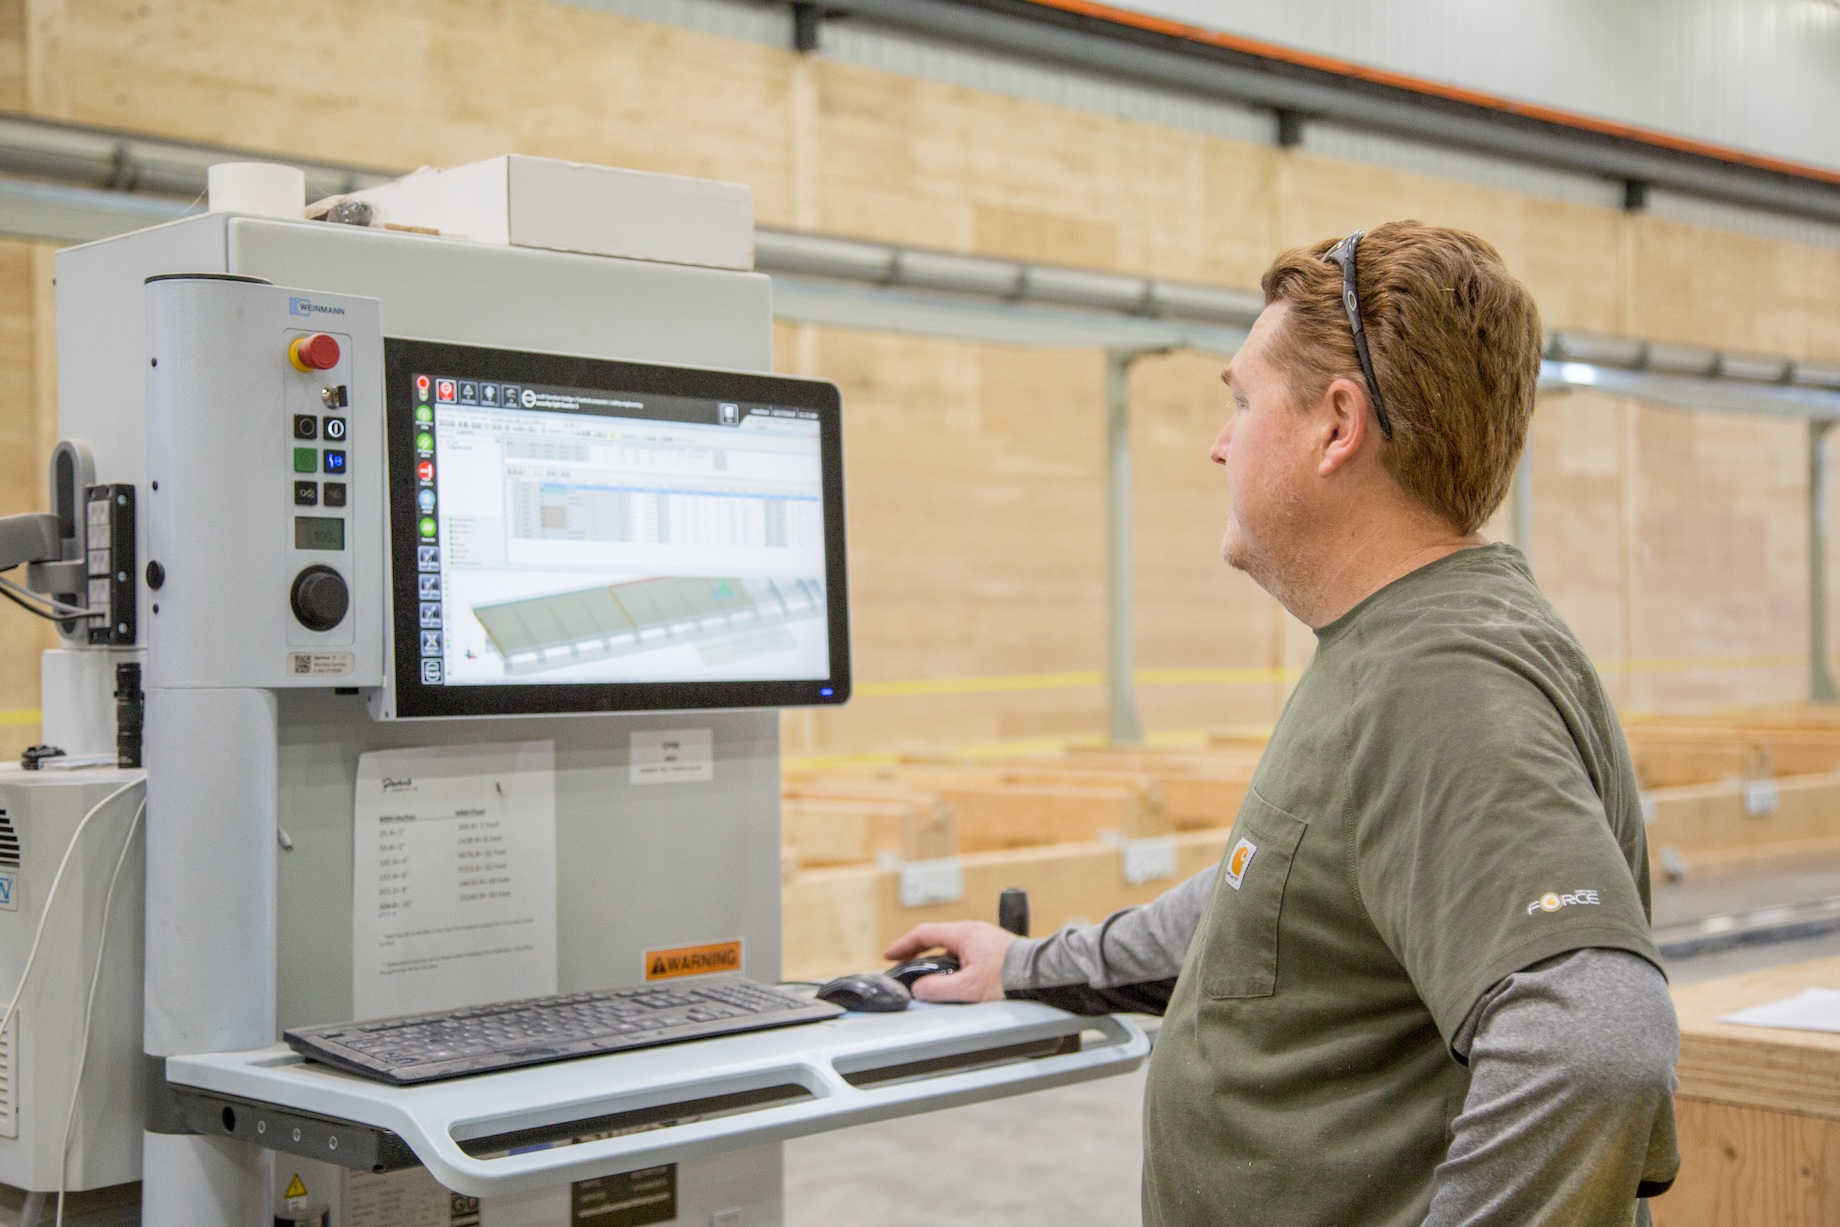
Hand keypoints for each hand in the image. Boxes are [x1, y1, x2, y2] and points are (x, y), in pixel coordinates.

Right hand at [883, 920, 1018, 1002]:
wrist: (1040, 975)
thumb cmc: (1009, 977)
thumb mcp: (968, 987)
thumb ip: (938, 989)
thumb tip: (919, 989)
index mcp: (963, 934)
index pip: (923, 934)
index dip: (903, 945)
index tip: (890, 955)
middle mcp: (973, 931)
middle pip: (936, 938)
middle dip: (917, 951)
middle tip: (904, 963)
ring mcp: (984, 938)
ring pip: (951, 946)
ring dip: (935, 957)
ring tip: (927, 973)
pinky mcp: (994, 948)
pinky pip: (965, 951)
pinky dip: (951, 961)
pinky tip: (954, 976)